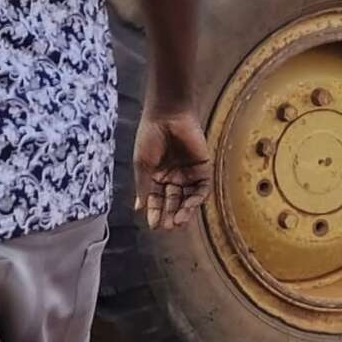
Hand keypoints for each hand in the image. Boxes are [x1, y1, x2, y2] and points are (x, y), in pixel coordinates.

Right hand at [133, 108, 213, 230]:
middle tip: (167, 226)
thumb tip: (139, 208)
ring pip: (187, 198)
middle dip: (170, 214)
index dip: (155, 211)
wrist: (167, 115)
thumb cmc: (150, 136)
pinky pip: (201, 189)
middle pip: (172, 201)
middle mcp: (172, 177)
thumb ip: (143, 187)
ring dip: (183, 211)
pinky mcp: (202, 169)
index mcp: (156, 176)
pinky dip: (196, 200)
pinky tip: (188, 208)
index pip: (156, 199)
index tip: (153, 224)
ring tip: (177, 222)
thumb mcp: (142, 164)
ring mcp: (188, 174)